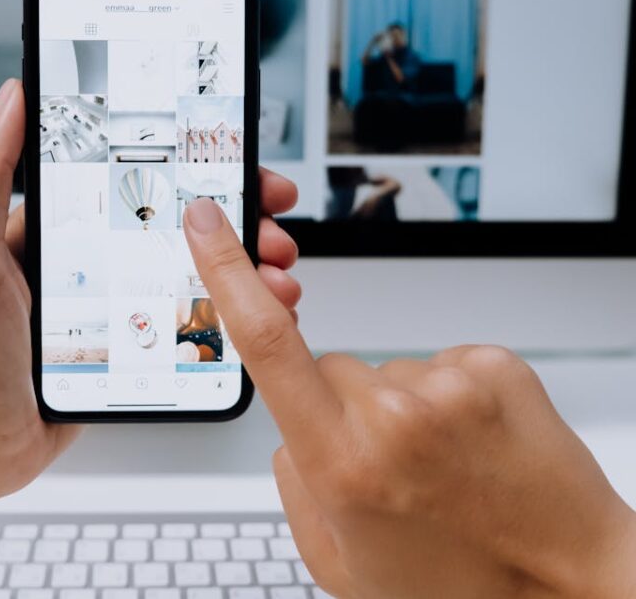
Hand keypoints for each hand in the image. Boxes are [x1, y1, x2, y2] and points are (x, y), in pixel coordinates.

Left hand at [0, 78, 301, 504]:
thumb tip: (13, 96)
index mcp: (61, 231)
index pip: (139, 183)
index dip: (193, 169)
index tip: (238, 161)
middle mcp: (92, 266)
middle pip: (178, 231)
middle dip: (234, 226)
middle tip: (274, 229)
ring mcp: (112, 312)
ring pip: (190, 281)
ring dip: (240, 276)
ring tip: (275, 280)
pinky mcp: (123, 358)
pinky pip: (181, 332)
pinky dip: (223, 325)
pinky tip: (251, 324)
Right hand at [183, 198, 635, 598]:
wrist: (574, 587)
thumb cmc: (462, 588)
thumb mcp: (340, 563)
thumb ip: (292, 486)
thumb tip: (288, 429)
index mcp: (341, 465)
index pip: (265, 342)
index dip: (225, 268)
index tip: (208, 220)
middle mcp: (393, 417)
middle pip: (327, 366)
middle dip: (337, 406)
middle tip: (387, 466)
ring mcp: (449, 385)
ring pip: (384, 371)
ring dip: (398, 407)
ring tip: (442, 466)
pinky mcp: (494, 365)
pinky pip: (437, 363)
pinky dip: (445, 397)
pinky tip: (471, 446)